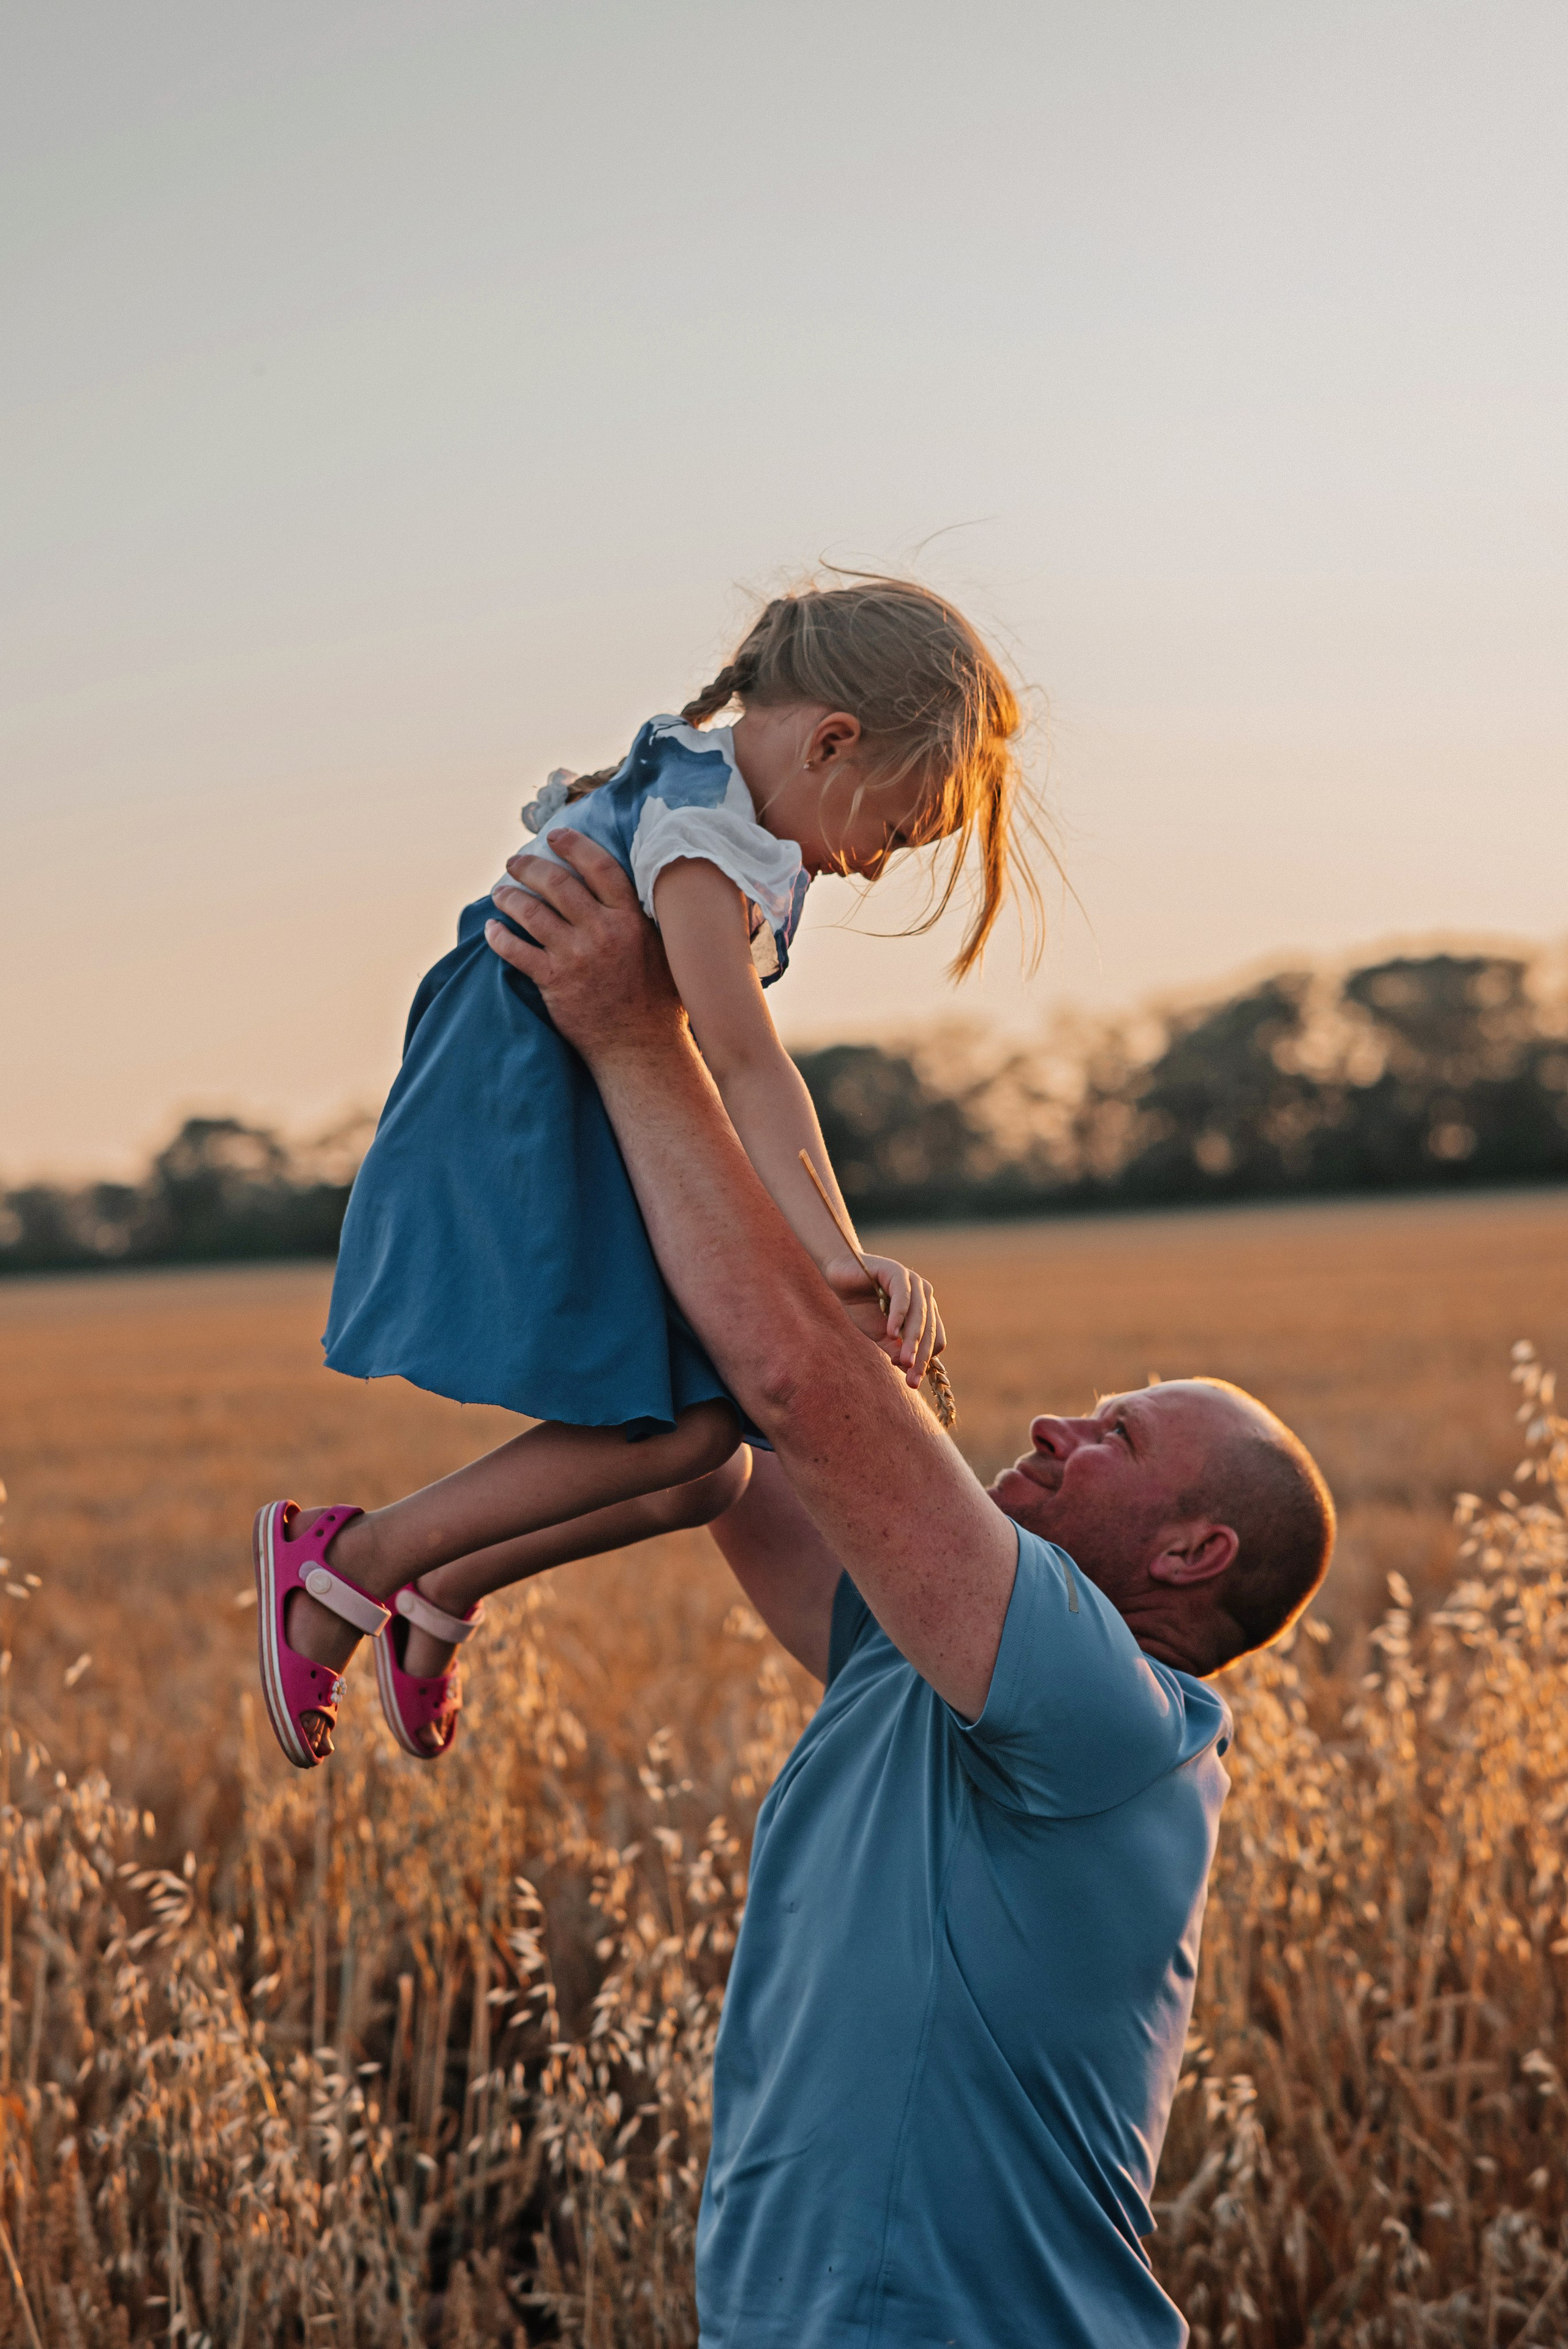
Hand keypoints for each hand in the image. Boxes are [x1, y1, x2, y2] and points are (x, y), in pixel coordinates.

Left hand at [485, 832, 682, 1061]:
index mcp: (631, 920)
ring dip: (509, 897)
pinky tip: (491, 929)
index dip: (574, 845)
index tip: (555, 836)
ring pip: (531, 913)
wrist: (641, 1048)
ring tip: (499, 892)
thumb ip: (646, 920)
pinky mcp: (554, 982)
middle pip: (557, 884)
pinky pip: (516, 951)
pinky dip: (498, 937)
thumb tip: (643, 889)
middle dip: (530, 867)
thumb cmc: (657, 1003)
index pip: (599, 867)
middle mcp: (602, 933)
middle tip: (515, 862)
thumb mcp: (664, 951)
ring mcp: (576, 957)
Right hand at [824, 1254, 944, 1390]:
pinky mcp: (898, 1273)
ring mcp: (913, 1282)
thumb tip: (908, 1368)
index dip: (924, 1361)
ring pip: (919, 1317)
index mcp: (924, 1310)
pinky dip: (898, 1317)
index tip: (911, 1380)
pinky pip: (903, 1298)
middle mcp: (924, 1295)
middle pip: (929, 1332)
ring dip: (912, 1341)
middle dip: (921, 1357)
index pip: (933, 1340)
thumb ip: (895, 1348)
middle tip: (912, 1381)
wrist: (841, 1276)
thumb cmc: (863, 1305)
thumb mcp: (880, 1334)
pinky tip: (891, 1333)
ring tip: (905, 1361)